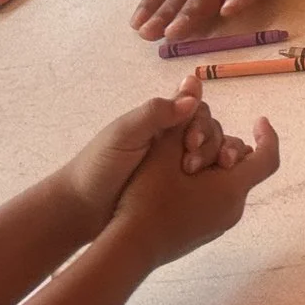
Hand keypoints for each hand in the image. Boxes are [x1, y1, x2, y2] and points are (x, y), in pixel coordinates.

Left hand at [56, 78, 217, 235]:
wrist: (83, 208)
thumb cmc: (100, 166)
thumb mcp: (125, 134)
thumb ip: (156, 113)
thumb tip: (194, 95)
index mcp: (161, 122)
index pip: (196, 111)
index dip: (201, 123)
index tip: (190, 143)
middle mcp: (174, 140)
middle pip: (209, 132)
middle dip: (210, 144)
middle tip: (192, 166)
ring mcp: (178, 166)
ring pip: (212, 154)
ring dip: (220, 158)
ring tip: (219, 174)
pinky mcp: (181, 189)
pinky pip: (208, 178)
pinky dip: (219, 178)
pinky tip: (222, 186)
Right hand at [107, 92, 281, 270]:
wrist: (129, 249)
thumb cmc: (147, 198)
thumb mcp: (163, 152)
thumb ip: (181, 118)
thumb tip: (194, 84)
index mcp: (232, 188)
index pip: (267, 158)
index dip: (268, 135)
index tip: (259, 120)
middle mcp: (232, 209)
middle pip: (244, 169)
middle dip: (224, 147)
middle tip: (195, 141)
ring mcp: (219, 225)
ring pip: (228, 185)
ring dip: (213, 166)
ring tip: (183, 156)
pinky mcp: (203, 234)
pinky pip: (216, 201)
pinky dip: (206, 184)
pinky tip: (178, 179)